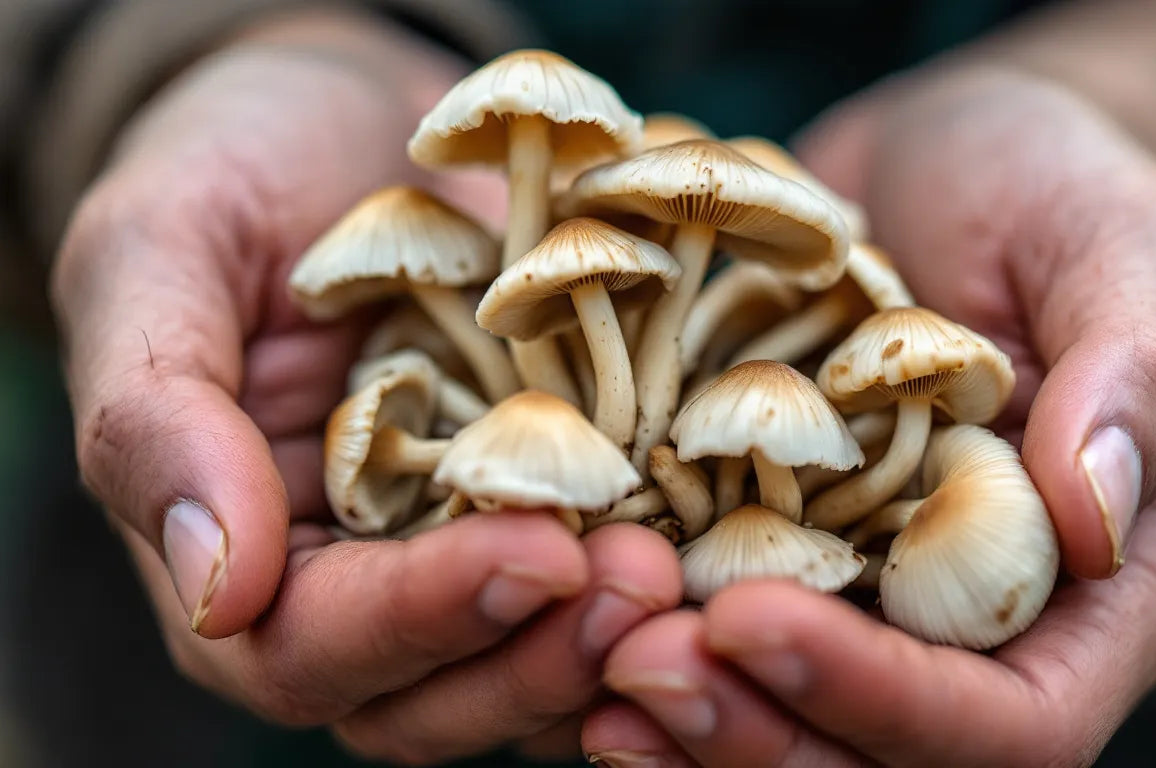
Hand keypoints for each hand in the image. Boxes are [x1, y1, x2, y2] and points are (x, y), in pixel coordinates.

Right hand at [52, 10, 680, 762]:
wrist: (347, 123)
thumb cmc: (233, 172)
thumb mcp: (157, 254)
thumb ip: (154, 416)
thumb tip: (216, 593)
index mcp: (246, 557)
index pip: (315, 648)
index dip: (423, 621)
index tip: (537, 553)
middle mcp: (356, 590)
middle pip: (437, 698)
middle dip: (541, 654)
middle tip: (648, 579)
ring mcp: (460, 558)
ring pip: (533, 668)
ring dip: (617, 642)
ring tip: (695, 570)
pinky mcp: (553, 514)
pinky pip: (603, 591)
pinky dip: (664, 588)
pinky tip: (727, 547)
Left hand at [581, 68, 1155, 765]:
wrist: (958, 164)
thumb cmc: (1067, 192)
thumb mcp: (1130, 250)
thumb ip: (1138, 377)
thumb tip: (1094, 517)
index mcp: (1097, 593)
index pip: (1016, 724)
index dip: (888, 704)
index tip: (753, 619)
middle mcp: (978, 626)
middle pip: (881, 759)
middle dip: (759, 735)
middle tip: (634, 665)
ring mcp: (873, 598)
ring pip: (790, 726)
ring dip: (687, 719)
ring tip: (585, 664)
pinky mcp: (785, 550)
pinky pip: (720, 637)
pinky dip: (641, 643)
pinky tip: (568, 618)